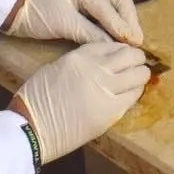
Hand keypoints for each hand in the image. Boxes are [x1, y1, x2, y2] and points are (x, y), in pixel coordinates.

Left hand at [7, 0, 143, 46]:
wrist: (11, 10)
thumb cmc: (36, 14)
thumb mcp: (64, 24)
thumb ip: (91, 34)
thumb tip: (114, 46)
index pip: (110, 6)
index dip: (123, 26)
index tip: (134, 43)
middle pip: (119, 0)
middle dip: (129, 20)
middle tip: (137, 40)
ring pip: (113, 4)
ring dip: (122, 21)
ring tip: (130, 40)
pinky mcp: (79, 1)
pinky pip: (102, 10)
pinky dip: (111, 22)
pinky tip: (115, 36)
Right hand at [12, 41, 150, 161]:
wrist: (33, 128)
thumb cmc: (37, 99)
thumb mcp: (55, 67)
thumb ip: (80, 62)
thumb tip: (98, 63)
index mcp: (81, 56)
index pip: (112, 45)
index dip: (121, 49)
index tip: (124, 54)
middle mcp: (97, 69)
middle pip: (131, 56)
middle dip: (137, 58)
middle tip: (137, 64)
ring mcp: (106, 90)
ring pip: (138, 75)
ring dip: (141, 74)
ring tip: (139, 78)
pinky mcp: (111, 111)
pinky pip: (133, 96)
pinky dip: (136, 92)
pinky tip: (132, 93)